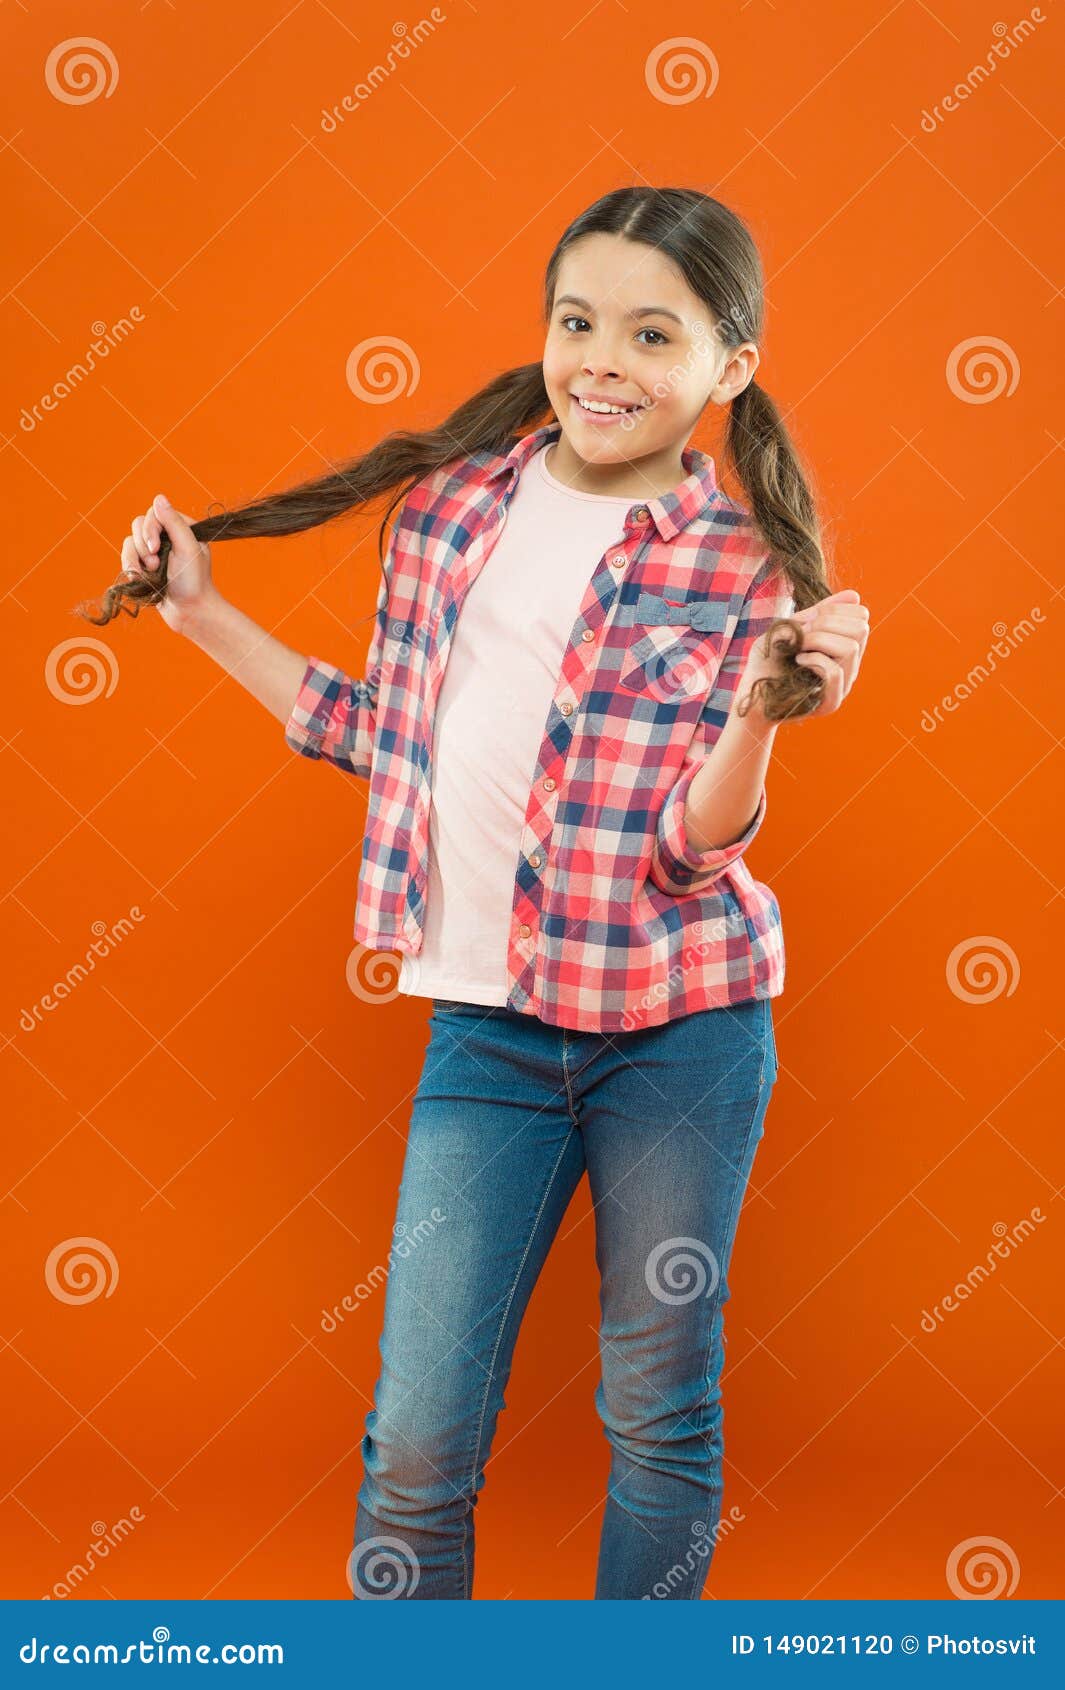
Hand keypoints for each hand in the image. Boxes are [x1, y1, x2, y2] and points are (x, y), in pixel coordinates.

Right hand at [119, 493, 214, 634]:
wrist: (189, 613)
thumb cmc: (193, 582)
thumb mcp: (187, 549)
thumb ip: (173, 523)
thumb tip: (158, 498)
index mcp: (182, 528)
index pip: (154, 514)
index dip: (150, 529)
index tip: (156, 548)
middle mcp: (168, 536)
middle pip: (138, 525)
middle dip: (143, 546)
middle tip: (155, 565)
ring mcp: (155, 551)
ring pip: (130, 541)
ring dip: (135, 559)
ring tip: (151, 575)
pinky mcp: (145, 566)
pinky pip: (127, 557)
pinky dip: (131, 568)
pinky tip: (142, 580)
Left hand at [741, 588, 869, 722]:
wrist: (750, 695)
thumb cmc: (767, 661)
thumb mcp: (791, 628)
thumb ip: (820, 613)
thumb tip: (854, 596)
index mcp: (844, 646)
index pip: (861, 617)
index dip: (834, 609)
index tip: (808, 620)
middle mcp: (849, 666)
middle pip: (861, 628)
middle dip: (826, 623)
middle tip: (803, 634)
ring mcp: (843, 685)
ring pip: (850, 648)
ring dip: (819, 640)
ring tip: (799, 649)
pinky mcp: (830, 703)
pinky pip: (835, 672)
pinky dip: (814, 660)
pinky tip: (799, 662)